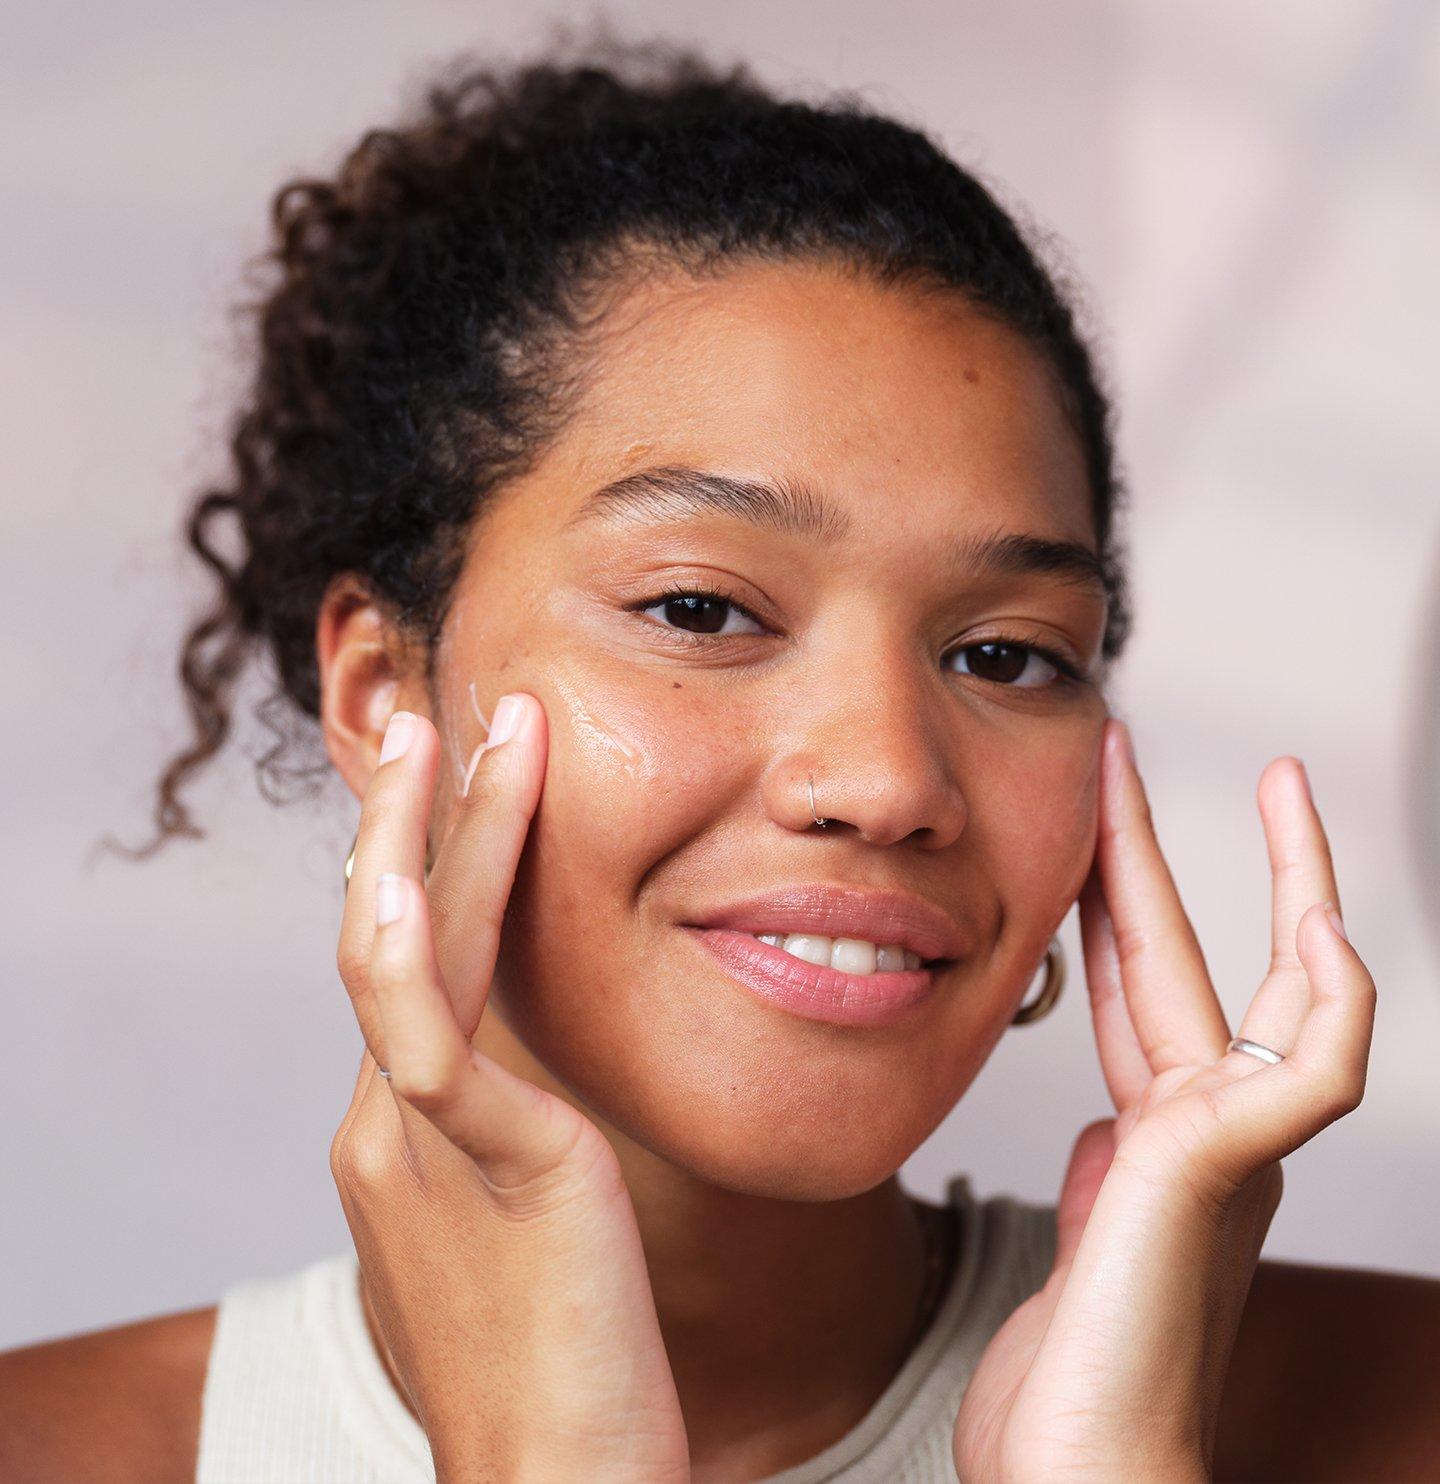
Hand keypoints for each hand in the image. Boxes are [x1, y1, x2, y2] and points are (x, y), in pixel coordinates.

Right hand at [330, 699, 688, 1482]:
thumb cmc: (567, 1366)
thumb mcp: (528, 1220)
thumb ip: (523, 1133)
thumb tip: (553, 1076)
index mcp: (410, 1131)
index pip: (411, 964)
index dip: (426, 864)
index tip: (464, 781)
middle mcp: (390, 1123)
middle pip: (386, 932)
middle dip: (408, 817)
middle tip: (440, 717)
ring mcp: (420, 1142)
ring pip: (397, 949)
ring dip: (422, 831)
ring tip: (456, 729)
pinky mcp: (480, 1164)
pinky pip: (427, 1029)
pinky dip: (413, 936)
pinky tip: (412, 868)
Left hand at [954, 719, 1375, 1482]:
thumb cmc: (1069, 1388)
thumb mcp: (1082, 1247)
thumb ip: (1114, 1177)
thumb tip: (1116, 1123)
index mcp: (1158, 1141)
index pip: (1139, 987)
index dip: (1117, 896)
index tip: (1094, 821)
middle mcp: (1205, 1137)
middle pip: (1194, 961)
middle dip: (1175, 850)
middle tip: (1146, 753)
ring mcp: (1227, 1154)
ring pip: (1285, 996)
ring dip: (1293, 889)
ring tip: (1285, 793)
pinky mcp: (1225, 1172)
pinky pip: (1313, 1072)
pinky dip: (1333, 1001)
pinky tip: (1322, 932)